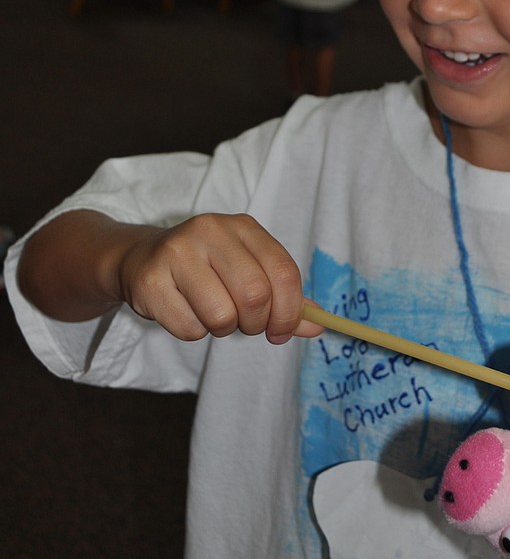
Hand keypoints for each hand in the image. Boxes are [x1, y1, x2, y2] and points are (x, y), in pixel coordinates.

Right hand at [115, 213, 322, 344]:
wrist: (143, 259)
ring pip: (221, 316)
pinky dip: (193, 331)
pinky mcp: (150, 280)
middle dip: (255, 323)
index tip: (281, 331)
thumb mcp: (249, 271)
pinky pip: (190, 328)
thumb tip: (318, 325)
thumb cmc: (206, 270)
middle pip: (255, 296)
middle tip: (244, 324)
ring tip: (211, 312)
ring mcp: (176, 252)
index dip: (290, 312)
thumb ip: (285, 298)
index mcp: (243, 227)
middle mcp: (210, 230)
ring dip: (223, 328)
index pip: (284, 272)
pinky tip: (184, 310)